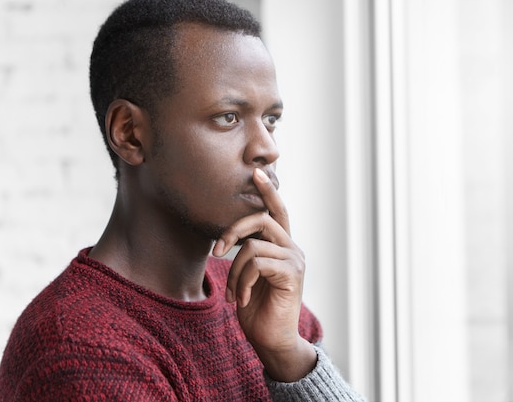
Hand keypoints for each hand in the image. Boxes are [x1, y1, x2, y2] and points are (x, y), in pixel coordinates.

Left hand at [212, 168, 315, 381]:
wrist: (271, 340)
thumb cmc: (256, 307)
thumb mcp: (248, 274)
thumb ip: (248, 253)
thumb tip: (232, 236)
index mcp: (281, 246)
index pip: (277, 211)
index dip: (268, 191)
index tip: (257, 173)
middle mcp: (292, 248)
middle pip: (262, 219)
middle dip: (233, 231)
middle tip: (217, 251)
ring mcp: (294, 261)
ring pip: (253, 246)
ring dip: (234, 271)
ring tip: (234, 293)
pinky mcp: (292, 275)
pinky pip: (257, 264)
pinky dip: (242, 282)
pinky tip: (242, 299)